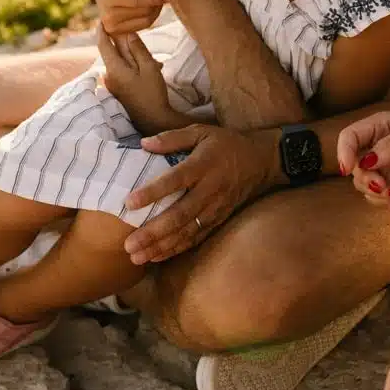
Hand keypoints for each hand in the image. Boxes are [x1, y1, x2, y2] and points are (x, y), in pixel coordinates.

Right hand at [96, 0, 166, 34]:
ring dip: (156, 7)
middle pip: (144, 11)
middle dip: (156, 1)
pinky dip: (152, 15)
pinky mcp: (119, 33)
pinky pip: (145, 25)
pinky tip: (149, 6)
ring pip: (147, 20)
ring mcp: (112, 27)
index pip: (135, 0)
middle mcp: (106, 14)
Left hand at [98, 29, 183, 135]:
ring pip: (120, 62)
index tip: (103, 18)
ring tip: (155, 63)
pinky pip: (123, 72)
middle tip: (141, 39)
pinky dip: (134, 67)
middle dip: (125, 43)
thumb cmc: (153, 93)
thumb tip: (127, 33)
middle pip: (113, 52)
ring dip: (133, 57)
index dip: (102, 30)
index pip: (103, 44)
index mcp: (114, 69)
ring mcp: (112, 84)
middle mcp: (109, 76)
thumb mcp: (149, 68)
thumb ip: (138, 49)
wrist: (154, 121)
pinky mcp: (118, 90)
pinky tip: (152, 71)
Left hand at [121, 124, 274, 264]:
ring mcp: (216, 208)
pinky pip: (196, 238)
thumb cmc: (226, 144)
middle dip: (154, 232)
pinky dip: (176, 249)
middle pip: (180, 214)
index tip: (129, 202)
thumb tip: (143, 144)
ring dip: (161, 246)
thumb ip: (173, 138)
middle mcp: (210, 190)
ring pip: (187, 231)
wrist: (260, 161)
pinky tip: (156, 256)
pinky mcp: (219, 219)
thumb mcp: (202, 132)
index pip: (176, 180)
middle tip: (128, 244)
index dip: (153, 192)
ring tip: (137, 257)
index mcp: (204, 165)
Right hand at [336, 112, 389, 199]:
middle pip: (353, 164)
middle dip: (364, 178)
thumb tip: (366, 161)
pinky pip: (376, 194)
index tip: (348, 169)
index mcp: (379, 126)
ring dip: (374, 191)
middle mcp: (377, 145)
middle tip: (382, 185)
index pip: (349, 137)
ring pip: (362, 182)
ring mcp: (385, 165)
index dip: (343, 151)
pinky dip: (382, 199)